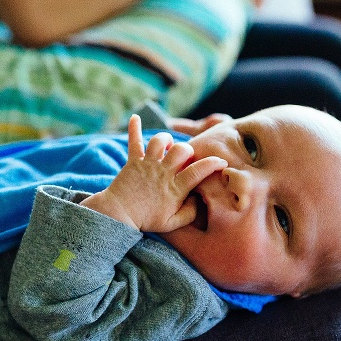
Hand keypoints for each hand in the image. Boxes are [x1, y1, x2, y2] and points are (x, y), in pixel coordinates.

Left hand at [81, 115, 225, 231]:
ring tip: (167, 148)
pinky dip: (134, 128)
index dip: (213, 163)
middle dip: (188, 150)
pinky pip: (134, 141)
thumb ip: (191, 212)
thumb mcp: (173, 223)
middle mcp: (162, 172)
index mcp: (175, 188)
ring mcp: (147, 165)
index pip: (199, 170)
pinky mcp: (133, 162)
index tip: (221, 162)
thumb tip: (199, 198)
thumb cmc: (147, 220)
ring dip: (166, 140)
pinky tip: (135, 117)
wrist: (119, 215)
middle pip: (181, 149)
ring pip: (159, 141)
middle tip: (185, 159)